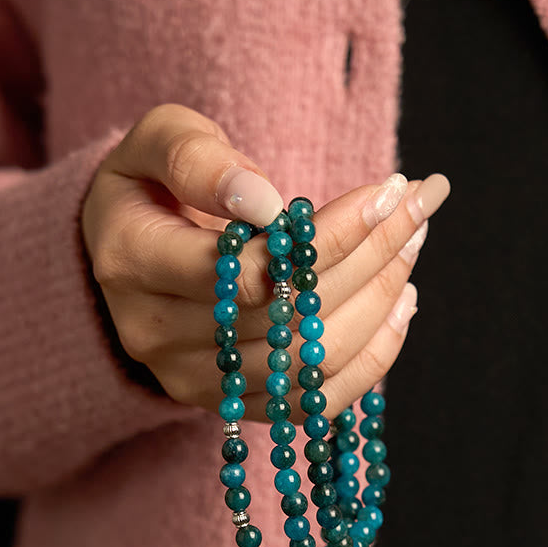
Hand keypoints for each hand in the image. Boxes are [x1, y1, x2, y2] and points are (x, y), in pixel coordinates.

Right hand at [81, 103, 449, 421]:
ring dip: (377, 306)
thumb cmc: (151, 186)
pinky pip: (312, 402)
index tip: (386, 195)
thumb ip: (197, 159)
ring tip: (412, 247)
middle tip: (417, 209)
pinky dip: (370, 360)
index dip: (327, 240)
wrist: (130, 252)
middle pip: (284, 320)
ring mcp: (192, 380)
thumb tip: (263, 202)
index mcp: (132, 264)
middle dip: (368, 262)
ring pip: (307, 365)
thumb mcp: (156, 144)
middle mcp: (156, 335)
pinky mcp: (230, 403)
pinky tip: (401, 306)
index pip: (246, 272)